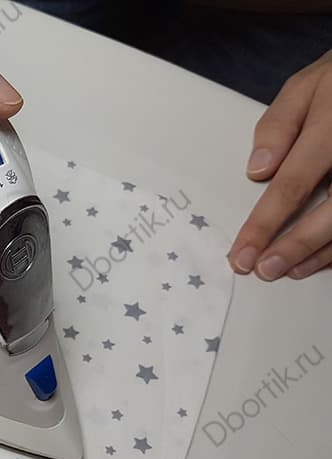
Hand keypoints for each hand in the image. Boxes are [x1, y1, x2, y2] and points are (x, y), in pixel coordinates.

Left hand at [228, 51, 331, 280]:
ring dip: (320, 252)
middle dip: (296, 245)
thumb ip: (278, 125)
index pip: (294, 182)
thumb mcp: (306, 86)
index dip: (266, 223)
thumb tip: (258, 170)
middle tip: (263, 270)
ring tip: (287, 270)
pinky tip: (316, 259)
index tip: (241, 252)